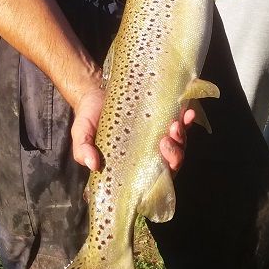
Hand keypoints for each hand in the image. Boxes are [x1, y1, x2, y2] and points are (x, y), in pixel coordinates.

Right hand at [72, 91, 195, 174]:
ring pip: (179, 144)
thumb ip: (83, 149)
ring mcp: (157, 135)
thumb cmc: (89, 118)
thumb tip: (93, 165)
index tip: (163, 161)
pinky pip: (180, 123)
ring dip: (182, 136)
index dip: (164, 173)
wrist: (95, 92)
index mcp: (132, 163)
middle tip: (167, 140)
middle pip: (171, 161)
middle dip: (175, 153)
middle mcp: (148, 152)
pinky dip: (187, 120)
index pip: (153, 177)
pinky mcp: (162, 118)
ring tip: (176, 124)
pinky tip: (187, 113)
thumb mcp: (81, 134)